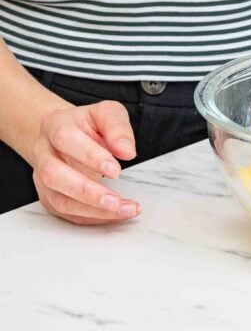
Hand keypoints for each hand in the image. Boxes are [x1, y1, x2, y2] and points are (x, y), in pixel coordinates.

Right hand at [30, 102, 140, 225]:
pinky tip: (115, 214)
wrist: (67, 134)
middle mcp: (44, 152)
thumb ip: (117, 127)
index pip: (64, 139)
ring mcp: (43, 178)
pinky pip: (67, 213)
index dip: (89, 155)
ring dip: (92, 210)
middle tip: (116, 199)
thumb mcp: (107, 113)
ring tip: (122, 209)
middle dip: (87, 191)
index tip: (115, 169)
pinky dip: (93, 217)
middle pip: (53, 174)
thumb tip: (127, 151)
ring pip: (59, 200)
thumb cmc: (88, 125)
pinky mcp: (50, 197)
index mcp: (55, 125)